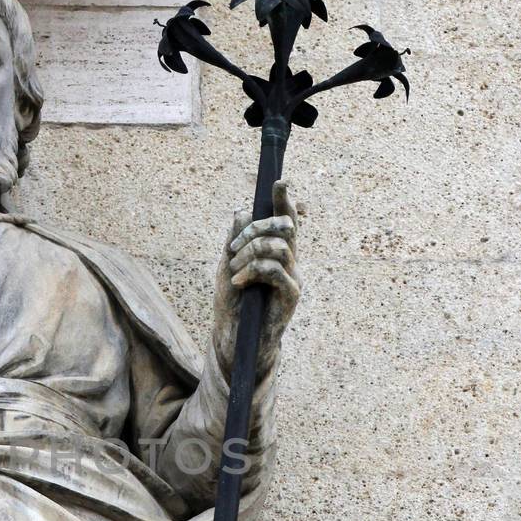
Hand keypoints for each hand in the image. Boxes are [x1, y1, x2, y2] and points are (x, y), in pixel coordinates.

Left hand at [213, 179, 300, 377]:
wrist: (234, 337)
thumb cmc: (232, 303)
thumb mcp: (228, 266)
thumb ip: (236, 240)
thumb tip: (241, 211)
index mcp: (275, 251)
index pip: (284, 220)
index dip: (284, 200)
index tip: (280, 182)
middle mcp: (289, 261)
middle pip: (285, 226)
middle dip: (257, 227)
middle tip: (233, 248)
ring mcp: (292, 277)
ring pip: (279, 246)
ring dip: (249, 253)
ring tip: (234, 270)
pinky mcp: (291, 295)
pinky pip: (275, 270)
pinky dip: (252, 271)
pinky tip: (238, 283)